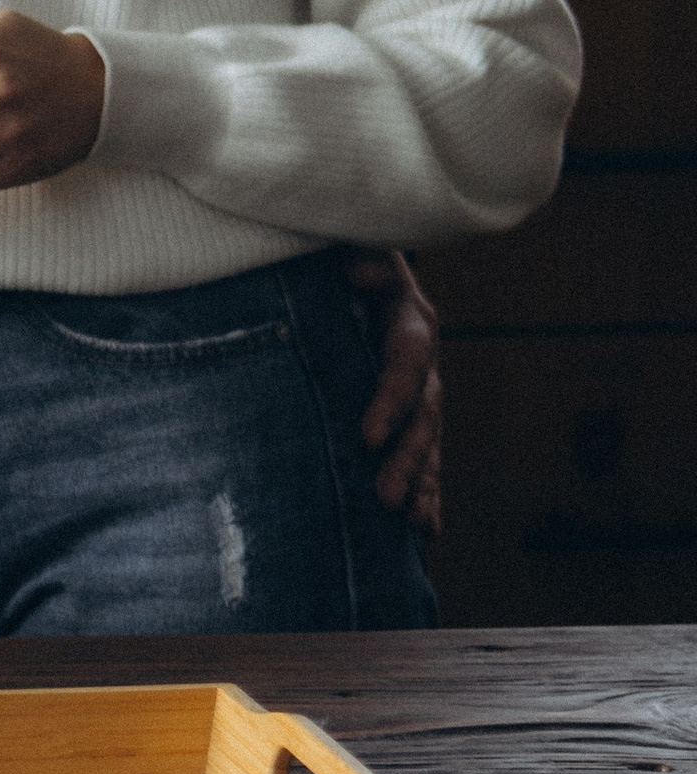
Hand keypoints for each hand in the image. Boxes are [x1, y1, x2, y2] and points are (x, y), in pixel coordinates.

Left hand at [349, 246, 443, 534]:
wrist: (353, 251)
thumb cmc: (344, 246)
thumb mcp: (351, 240)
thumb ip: (358, 254)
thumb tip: (356, 269)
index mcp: (409, 317)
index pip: (405, 361)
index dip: (391, 398)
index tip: (367, 436)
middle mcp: (422, 357)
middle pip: (424, 413)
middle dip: (408, 458)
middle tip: (386, 497)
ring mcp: (420, 387)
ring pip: (429, 441)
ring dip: (422, 483)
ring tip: (414, 524)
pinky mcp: (409, 409)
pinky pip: (424, 453)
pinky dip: (426, 491)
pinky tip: (425, 533)